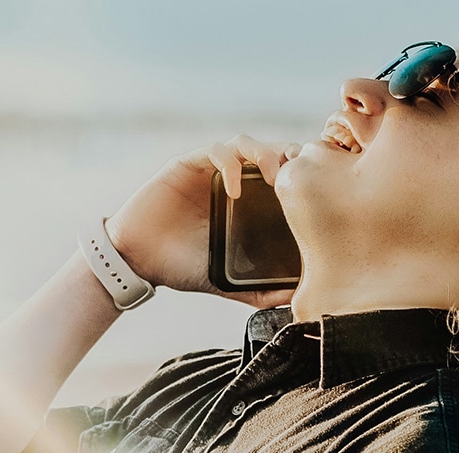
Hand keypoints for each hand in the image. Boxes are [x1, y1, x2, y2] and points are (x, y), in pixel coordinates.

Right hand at [104, 135, 300, 308]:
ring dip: (264, 153)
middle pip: (271, 151)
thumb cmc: (182, 267)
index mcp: (248, 202)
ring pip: (246, 143)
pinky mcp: (189, 164)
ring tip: (273, 177)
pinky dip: (230, 163)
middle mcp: (232, 180)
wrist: (140, 261)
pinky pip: (216, 151)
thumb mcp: (228, 281)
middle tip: (300, 177)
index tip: (318, 189)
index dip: (301, 174)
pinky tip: (234, 189)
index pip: (283, 175)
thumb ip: (259, 291)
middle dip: (289, 156)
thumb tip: (295, 302)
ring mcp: (211, 170)